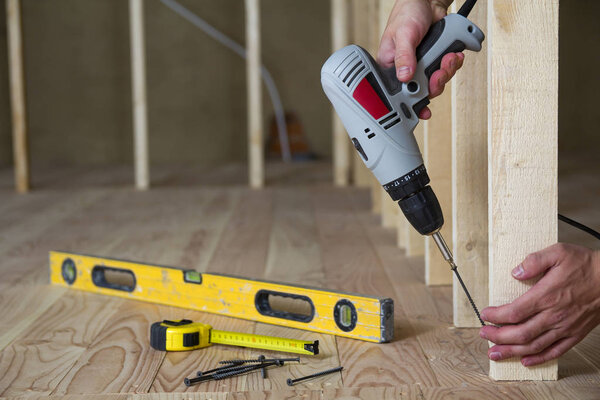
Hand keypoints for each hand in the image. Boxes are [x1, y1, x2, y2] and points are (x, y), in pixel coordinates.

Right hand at [377, 0, 462, 118]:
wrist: (428, 2)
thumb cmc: (407, 14)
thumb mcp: (403, 34)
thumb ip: (404, 56)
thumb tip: (405, 76)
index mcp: (390, 67)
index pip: (398, 92)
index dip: (411, 102)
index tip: (421, 109)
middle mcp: (406, 69)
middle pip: (421, 90)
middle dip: (435, 84)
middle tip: (439, 75)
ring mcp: (422, 66)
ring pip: (436, 82)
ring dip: (446, 72)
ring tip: (449, 58)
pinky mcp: (435, 60)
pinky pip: (446, 70)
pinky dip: (453, 64)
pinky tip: (453, 55)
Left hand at [479, 243, 599, 366]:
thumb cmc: (586, 265)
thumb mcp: (558, 252)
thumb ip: (534, 260)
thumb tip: (515, 271)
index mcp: (546, 296)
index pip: (514, 312)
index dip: (495, 316)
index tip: (485, 314)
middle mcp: (554, 315)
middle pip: (520, 333)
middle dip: (497, 337)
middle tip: (483, 334)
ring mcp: (565, 327)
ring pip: (534, 345)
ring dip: (512, 351)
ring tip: (495, 353)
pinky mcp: (575, 334)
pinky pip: (555, 351)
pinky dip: (538, 358)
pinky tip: (526, 360)